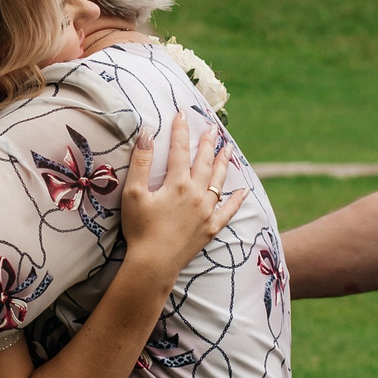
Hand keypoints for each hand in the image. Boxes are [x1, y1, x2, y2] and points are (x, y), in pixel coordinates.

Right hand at [120, 118, 247, 277]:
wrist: (153, 264)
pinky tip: (244, 191)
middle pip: (204, 162)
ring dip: (223, 163)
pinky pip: (228, 211)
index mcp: (177, 184)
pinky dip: (237, 200)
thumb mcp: (134, 193)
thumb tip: (146, 133)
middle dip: (207, 143)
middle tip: (212, 128)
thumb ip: (141, 162)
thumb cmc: (140, 229)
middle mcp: (196, 194)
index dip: (180, 130)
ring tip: (228, 149)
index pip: (180, 150)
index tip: (182, 114)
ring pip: (218, 181)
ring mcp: (206, 212)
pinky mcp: (211, 228)